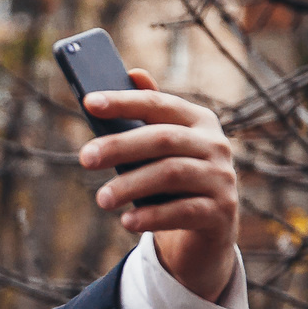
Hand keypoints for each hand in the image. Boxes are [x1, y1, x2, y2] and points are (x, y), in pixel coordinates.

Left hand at [77, 67, 238, 303]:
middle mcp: (215, 145)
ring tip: (102, 199)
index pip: (158, 104)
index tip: (89, 103)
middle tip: (85, 158)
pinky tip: (127, 221)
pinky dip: (152, 216)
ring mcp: (222, 178)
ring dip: (131, 185)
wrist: (203, 235)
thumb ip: (147, 118)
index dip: (124, 101)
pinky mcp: (221, 212)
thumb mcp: (160, 153)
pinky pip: (183, 211)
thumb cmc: (173, 185)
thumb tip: (134, 73)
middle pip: (163, 138)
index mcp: (198, 121)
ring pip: (171, 173)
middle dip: (120, 146)